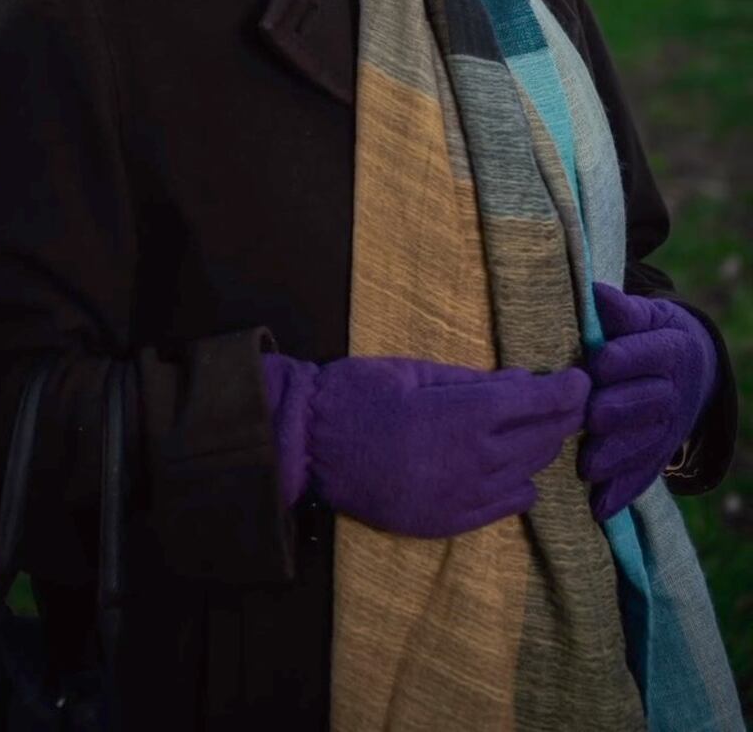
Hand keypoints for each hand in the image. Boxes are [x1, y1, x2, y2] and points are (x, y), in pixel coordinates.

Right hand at [263, 353, 589, 537]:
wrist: (311, 445)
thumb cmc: (362, 393)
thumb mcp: (421, 370)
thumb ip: (477, 381)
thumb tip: (524, 384)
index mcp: (472, 414)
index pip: (545, 404)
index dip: (572, 390)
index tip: (582, 379)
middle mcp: (479, 460)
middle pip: (545, 439)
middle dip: (559, 416)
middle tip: (560, 399)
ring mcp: (466, 497)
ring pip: (531, 472)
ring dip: (537, 448)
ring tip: (530, 429)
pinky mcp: (450, 523)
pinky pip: (508, 504)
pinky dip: (517, 482)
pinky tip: (506, 466)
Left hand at [579, 283, 718, 520]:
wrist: (691, 364)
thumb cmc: (650, 332)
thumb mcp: (645, 314)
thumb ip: (622, 311)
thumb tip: (598, 294)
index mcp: (672, 349)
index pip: (650, 354)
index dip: (622, 360)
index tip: (597, 364)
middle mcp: (675, 391)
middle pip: (649, 403)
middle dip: (619, 411)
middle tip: (590, 418)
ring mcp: (671, 426)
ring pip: (647, 444)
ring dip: (618, 457)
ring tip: (586, 466)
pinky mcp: (661, 453)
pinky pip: (646, 474)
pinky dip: (623, 492)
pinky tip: (599, 508)